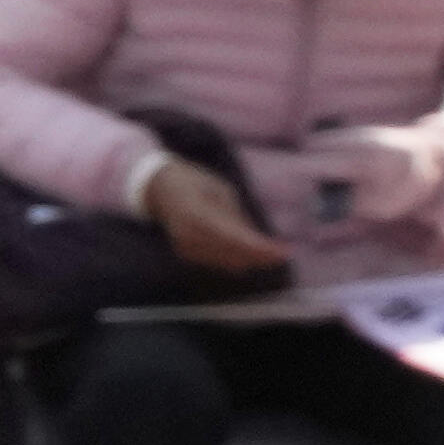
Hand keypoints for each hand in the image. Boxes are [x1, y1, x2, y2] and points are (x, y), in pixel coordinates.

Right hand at [135, 149, 296, 280]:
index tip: (282, 251)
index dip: (259, 248)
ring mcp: (185, 247)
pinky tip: (253, 257)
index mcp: (195, 214)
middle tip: (284, 253)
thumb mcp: (220, 191)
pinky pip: (217, 261)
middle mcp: (187, 235)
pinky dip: (237, 260)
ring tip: (273, 254)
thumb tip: (256, 240)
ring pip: (225, 261)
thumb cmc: (194, 182)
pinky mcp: (186, 254)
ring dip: (250, 260)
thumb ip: (235, 217)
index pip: (233, 238)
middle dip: (259, 256)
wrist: (159, 189)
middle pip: (231, 254)